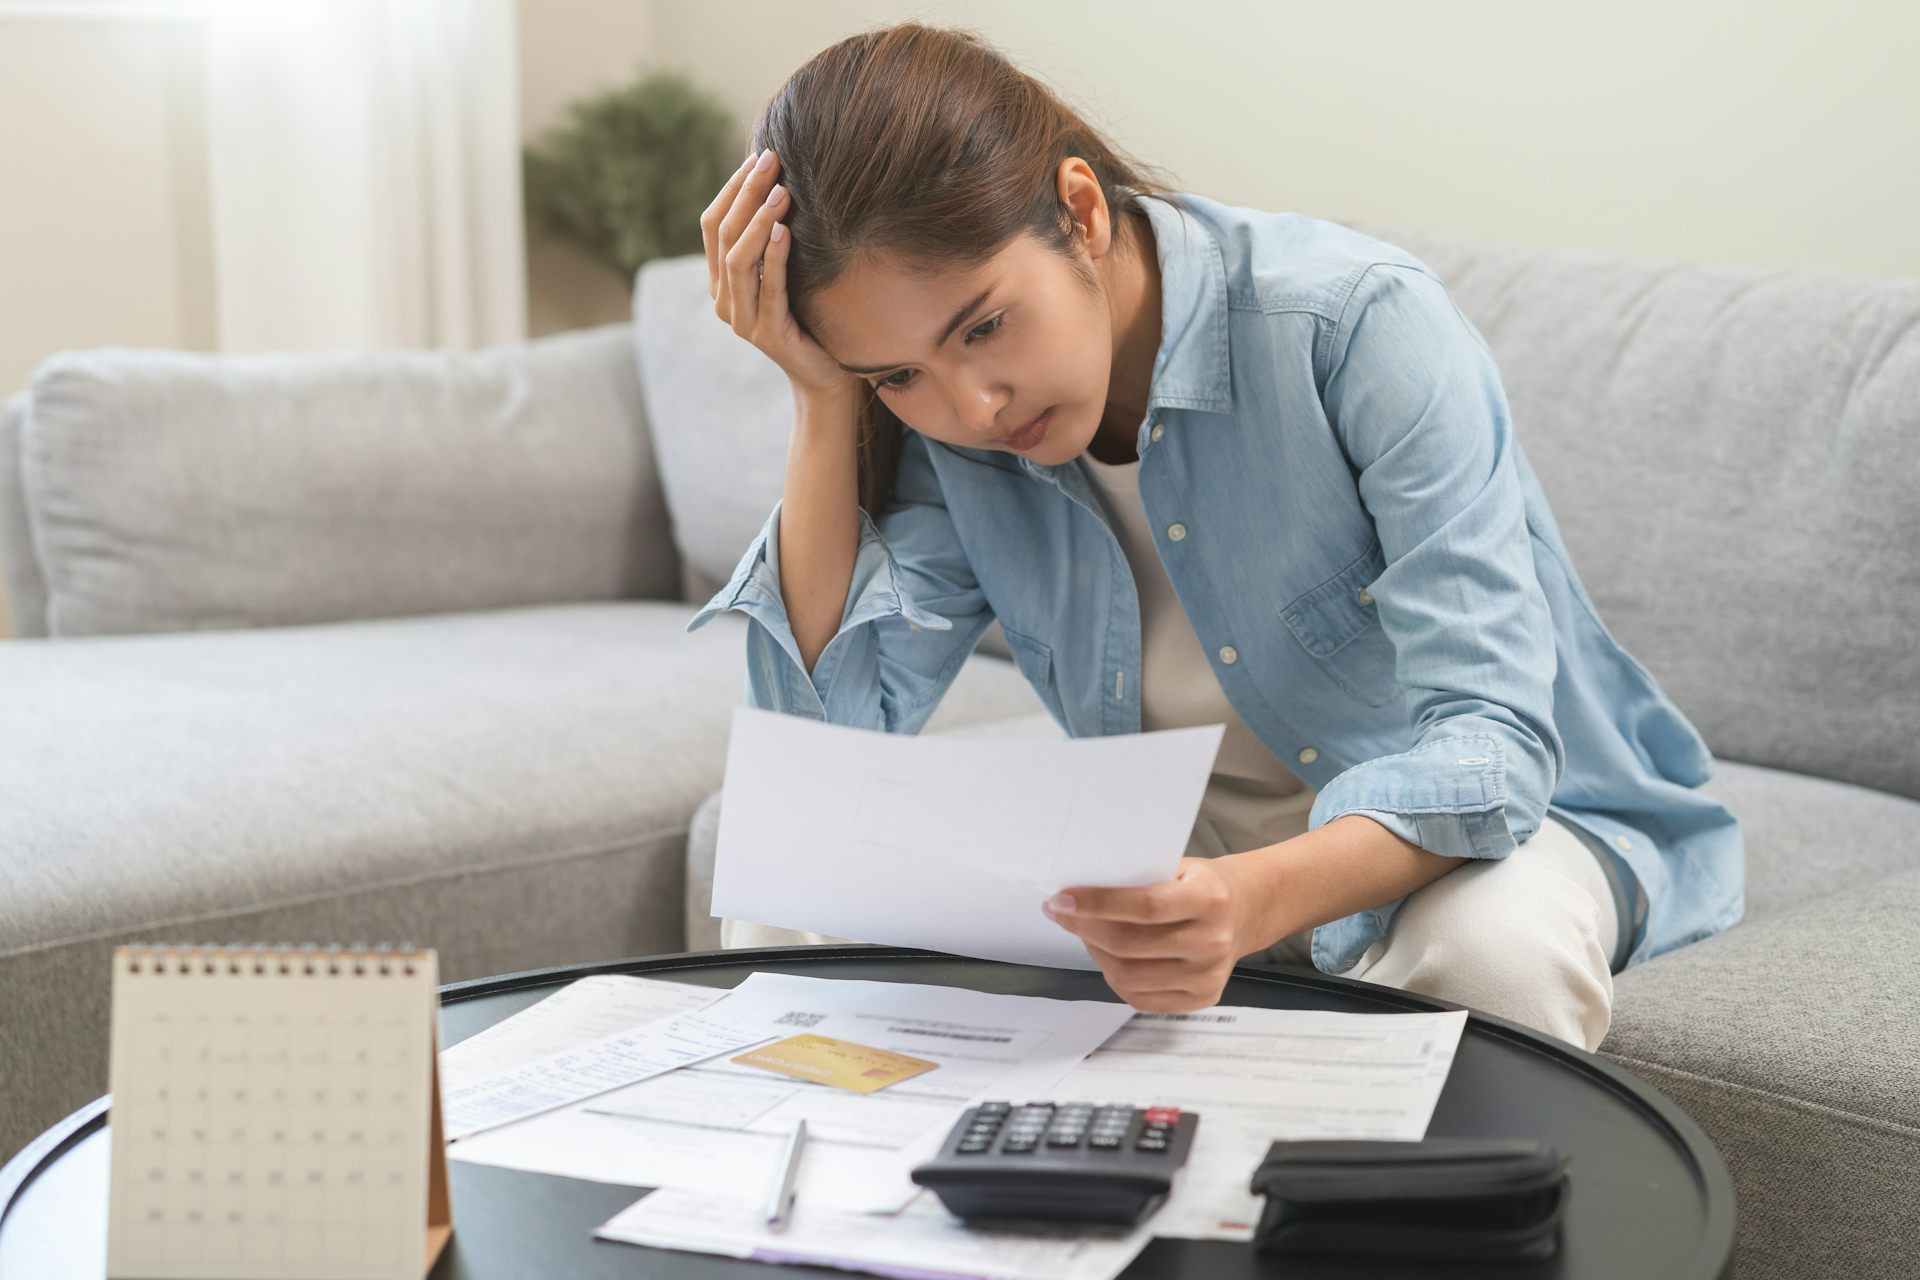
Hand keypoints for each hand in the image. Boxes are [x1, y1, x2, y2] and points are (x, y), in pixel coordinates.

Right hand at [700, 149, 859, 402]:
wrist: (825, 375)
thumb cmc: (809, 317)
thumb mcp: (785, 273)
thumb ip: (772, 241)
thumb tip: (780, 183)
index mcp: (722, 282)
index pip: (713, 225)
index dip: (731, 189)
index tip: (756, 157)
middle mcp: (724, 300)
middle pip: (723, 236)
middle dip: (746, 194)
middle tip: (771, 161)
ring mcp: (742, 320)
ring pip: (738, 260)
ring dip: (758, 220)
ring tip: (782, 192)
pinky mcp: (768, 335)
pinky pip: (768, 289)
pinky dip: (774, 257)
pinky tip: (784, 231)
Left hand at [1042, 856, 1257, 1011]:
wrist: (1244, 910)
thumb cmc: (1201, 884)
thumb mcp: (1178, 866)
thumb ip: (1137, 878)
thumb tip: (1076, 893)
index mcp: (1210, 899)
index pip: (1144, 906)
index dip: (1097, 904)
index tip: (1061, 899)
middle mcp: (1213, 941)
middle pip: (1130, 945)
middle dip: (1085, 928)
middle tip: (1063, 913)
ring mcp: (1208, 975)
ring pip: (1129, 976)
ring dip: (1095, 953)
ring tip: (1085, 933)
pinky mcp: (1201, 998)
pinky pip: (1140, 997)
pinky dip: (1114, 976)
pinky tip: (1107, 956)